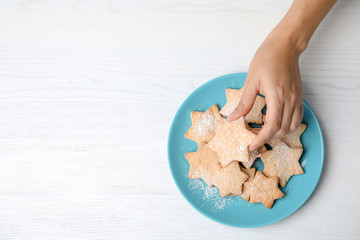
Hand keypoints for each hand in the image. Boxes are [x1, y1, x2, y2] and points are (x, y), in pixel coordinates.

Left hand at [227, 33, 303, 151]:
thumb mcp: (251, 81)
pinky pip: (297, 118)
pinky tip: (275, 123)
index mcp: (277, 96)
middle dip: (267, 138)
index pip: (271, 127)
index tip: (251, 146)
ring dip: (277, 134)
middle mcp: (290, 100)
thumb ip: (244, 103)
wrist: (285, 45)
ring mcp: (297, 98)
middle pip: (282, 130)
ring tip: (262, 132)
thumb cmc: (267, 58)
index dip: (260, 139)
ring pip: (291, 127)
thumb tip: (232, 119)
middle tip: (252, 137)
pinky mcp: (299, 96)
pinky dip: (287, 126)